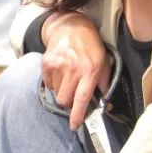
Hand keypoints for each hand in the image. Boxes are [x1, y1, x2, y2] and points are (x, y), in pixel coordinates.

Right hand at [40, 12, 108, 129]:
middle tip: (73, 94)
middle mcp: (73, 69)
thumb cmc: (90, 46)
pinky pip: (48, 83)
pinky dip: (54, 82)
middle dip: (68, 103)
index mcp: (89, 70)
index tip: (74, 126)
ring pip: (56, 92)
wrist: (70, 26)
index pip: (82, 98)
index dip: (78, 115)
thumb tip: (104, 104)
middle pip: (65, 100)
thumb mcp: (103, 61)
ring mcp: (58, 65)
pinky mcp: (46, 62)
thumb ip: (103, 82)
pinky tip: (60, 71)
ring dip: (61, 90)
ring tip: (68, 77)